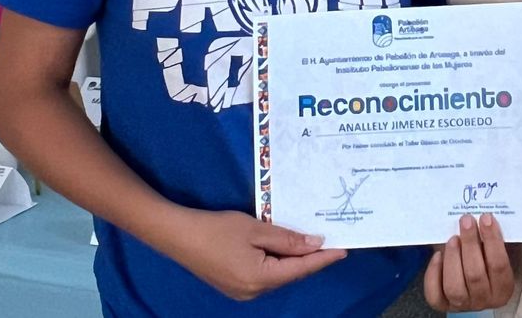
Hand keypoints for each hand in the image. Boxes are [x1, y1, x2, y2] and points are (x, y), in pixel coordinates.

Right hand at [148, 208, 345, 301]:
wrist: (177, 235)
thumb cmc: (217, 229)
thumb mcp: (256, 230)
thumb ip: (287, 239)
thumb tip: (315, 243)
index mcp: (262, 279)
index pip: (301, 269)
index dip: (323, 258)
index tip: (344, 249)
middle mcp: (254, 291)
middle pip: (290, 274)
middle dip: (310, 259)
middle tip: (331, 243)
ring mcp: (242, 291)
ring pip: (277, 275)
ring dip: (293, 260)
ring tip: (311, 244)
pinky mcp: (233, 286)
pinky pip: (264, 275)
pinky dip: (277, 263)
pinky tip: (283, 250)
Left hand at [423, 214, 513, 311]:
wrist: (471, 276)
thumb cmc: (485, 259)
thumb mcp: (494, 251)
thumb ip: (490, 240)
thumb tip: (483, 217)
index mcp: (503, 288)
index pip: (499, 265)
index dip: (492, 240)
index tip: (486, 218)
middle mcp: (483, 300)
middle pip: (475, 275)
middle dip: (470, 244)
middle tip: (466, 221)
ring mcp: (463, 304)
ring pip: (454, 287)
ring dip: (453, 258)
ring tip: (453, 238)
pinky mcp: (443, 304)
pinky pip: (435, 294)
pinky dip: (434, 273)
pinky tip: (438, 255)